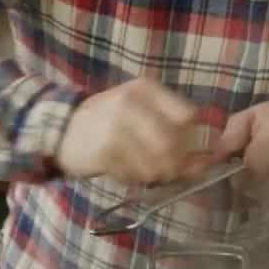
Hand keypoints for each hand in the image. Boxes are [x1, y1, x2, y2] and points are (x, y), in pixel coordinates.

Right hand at [55, 77, 214, 184]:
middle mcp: (132, 102)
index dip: (192, 138)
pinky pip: (133, 175)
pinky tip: (123, 171)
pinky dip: (133, 179)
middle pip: (173, 144)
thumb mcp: (140, 114)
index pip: (188, 116)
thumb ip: (173, 132)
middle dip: (174, 164)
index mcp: (146, 89)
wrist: (62, 129)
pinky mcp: (104, 150)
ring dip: (154, 175)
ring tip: (142, 170)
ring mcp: (116, 125)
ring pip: (155, 163)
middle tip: (165, 170)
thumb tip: (206, 163)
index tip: (186, 151)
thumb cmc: (108, 122)